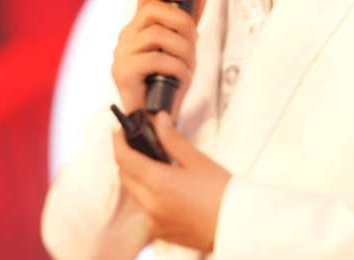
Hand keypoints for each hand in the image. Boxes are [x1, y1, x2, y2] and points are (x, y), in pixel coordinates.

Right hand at [112, 0, 207, 116]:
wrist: (155, 115)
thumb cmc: (167, 82)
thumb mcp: (183, 46)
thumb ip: (190, 18)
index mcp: (140, 26)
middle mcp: (127, 35)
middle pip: (154, 9)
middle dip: (183, 21)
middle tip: (194, 39)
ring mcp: (122, 53)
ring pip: (157, 33)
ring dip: (182, 48)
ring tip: (189, 64)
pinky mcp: (122, 71)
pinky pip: (155, 59)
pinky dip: (176, 66)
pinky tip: (181, 75)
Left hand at [114, 111, 231, 251]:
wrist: (235, 224)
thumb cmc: (221, 194)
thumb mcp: (197, 160)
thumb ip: (173, 140)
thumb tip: (159, 121)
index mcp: (159, 183)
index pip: (124, 158)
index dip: (118, 141)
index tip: (120, 131)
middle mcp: (151, 204)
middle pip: (125, 175)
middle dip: (128, 157)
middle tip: (140, 143)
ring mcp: (153, 220)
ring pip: (134, 193)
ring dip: (138, 177)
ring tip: (157, 165)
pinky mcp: (159, 231)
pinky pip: (144, 209)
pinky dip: (148, 195)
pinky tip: (166, 188)